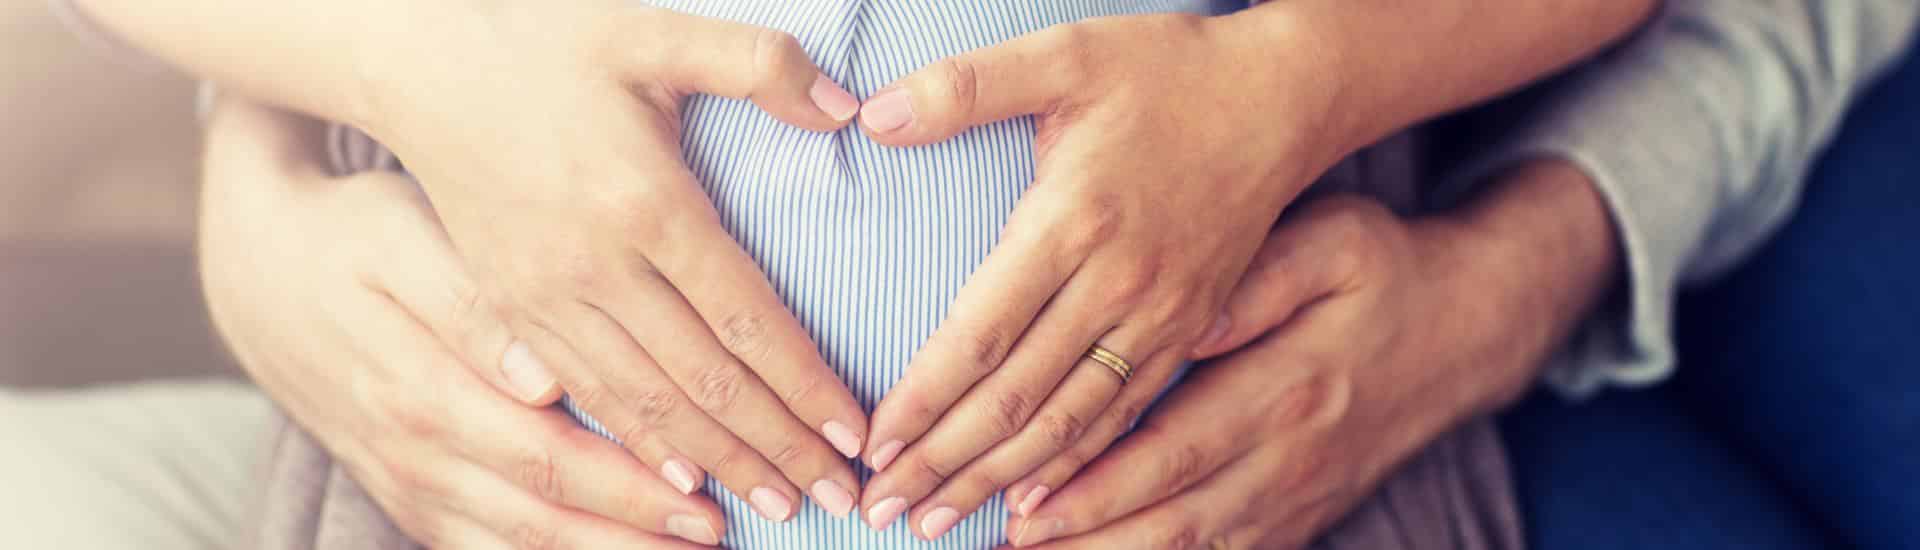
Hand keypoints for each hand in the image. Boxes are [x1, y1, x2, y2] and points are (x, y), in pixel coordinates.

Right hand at [199, 100, 727, 545]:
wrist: (261, 274)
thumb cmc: (355, 236)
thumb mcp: (401, 238)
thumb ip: (473, 306)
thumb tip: (543, 376)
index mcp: (423, 389)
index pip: (546, 452)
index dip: (628, 481)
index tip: (703, 487)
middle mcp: (414, 453)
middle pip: (541, 514)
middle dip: (637, 531)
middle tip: (720, 529)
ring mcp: (407, 485)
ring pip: (516, 546)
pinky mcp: (407, 497)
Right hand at [354, 2, 868, 518]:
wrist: (417, 65)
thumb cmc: (542, 42)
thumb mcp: (651, 31)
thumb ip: (756, 62)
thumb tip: (847, 105)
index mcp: (642, 202)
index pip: (745, 318)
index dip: (805, 383)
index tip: (855, 434)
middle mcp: (592, 266)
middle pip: (702, 382)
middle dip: (776, 447)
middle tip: (838, 498)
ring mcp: (542, 298)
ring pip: (642, 408)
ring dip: (715, 465)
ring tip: (775, 508)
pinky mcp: (509, 312)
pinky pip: (582, 400)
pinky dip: (636, 450)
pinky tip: (676, 486)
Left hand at [848, 14, 1348, 536]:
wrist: (1286, 96)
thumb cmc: (1169, 69)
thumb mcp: (1066, 52)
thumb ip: (964, 85)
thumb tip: (872, 114)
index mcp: (1075, 220)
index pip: (980, 333)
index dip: (922, 399)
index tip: (872, 445)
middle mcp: (1119, 283)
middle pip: (1017, 396)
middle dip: (943, 461)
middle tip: (882, 507)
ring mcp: (1162, 315)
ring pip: (1069, 422)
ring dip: (998, 478)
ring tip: (936, 520)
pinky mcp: (1191, 329)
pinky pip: (1125, 415)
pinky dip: (1075, 467)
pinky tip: (1034, 502)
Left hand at [999, 196, 1457, 548]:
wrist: (1466, 329)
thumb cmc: (1382, 271)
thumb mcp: (1335, 242)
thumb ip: (1258, 277)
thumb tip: (1186, 318)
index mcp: (1288, 386)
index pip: (1175, 449)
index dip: (1098, 485)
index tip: (1025, 501)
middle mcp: (1291, 458)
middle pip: (1174, 519)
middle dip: (1083, 539)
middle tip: (1005, 541)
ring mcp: (1297, 499)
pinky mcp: (1299, 519)